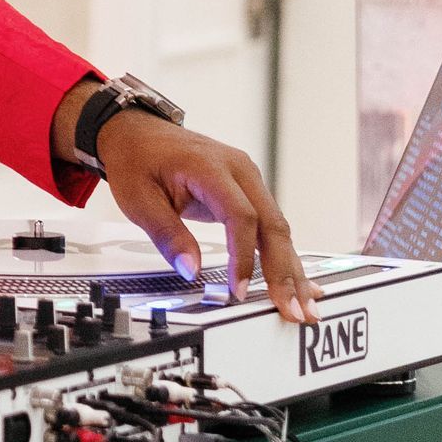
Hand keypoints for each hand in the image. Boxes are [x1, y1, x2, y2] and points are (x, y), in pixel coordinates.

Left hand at [91, 110, 318, 324]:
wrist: (139, 132)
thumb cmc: (138, 160)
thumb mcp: (138, 199)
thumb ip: (167, 235)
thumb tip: (191, 270)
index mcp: (211, 167)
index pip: (240, 216)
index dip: (244, 257)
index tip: (240, 289)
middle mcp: (239, 170)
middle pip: (271, 223)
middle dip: (285, 271)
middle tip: (295, 309)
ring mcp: (248, 179)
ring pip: (277, 228)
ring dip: (291, 268)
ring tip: (303, 306)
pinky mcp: (249, 191)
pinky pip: (270, 225)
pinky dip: (282, 255)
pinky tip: (297, 281)